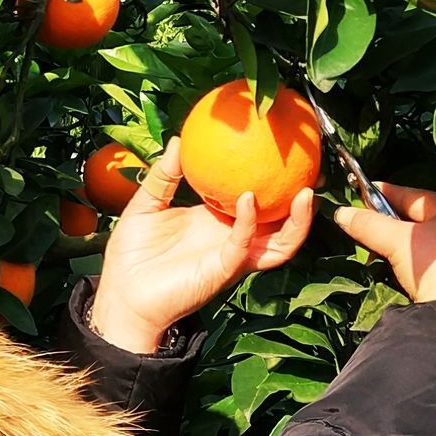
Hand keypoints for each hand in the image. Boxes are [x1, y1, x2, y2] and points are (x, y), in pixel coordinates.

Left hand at [87, 138, 315, 352]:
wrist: (122, 295)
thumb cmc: (132, 254)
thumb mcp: (147, 205)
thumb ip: (164, 175)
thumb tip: (179, 140)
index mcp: (218, 223)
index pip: (257, 203)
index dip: (275, 185)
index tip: (286, 156)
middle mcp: (232, 240)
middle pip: (281, 226)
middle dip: (302, 207)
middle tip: (313, 176)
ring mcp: (230, 257)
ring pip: (278, 244)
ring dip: (296, 222)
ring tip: (304, 193)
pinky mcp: (221, 270)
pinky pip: (243, 246)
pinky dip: (249, 223)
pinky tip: (249, 200)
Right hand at [332, 183, 435, 347]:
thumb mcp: (397, 242)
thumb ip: (369, 224)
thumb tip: (343, 213)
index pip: (416, 196)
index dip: (386, 194)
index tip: (364, 192)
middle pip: (424, 222)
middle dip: (393, 225)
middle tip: (368, 228)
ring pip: (433, 248)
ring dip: (406, 250)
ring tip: (383, 256)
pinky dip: (422, 269)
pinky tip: (408, 277)